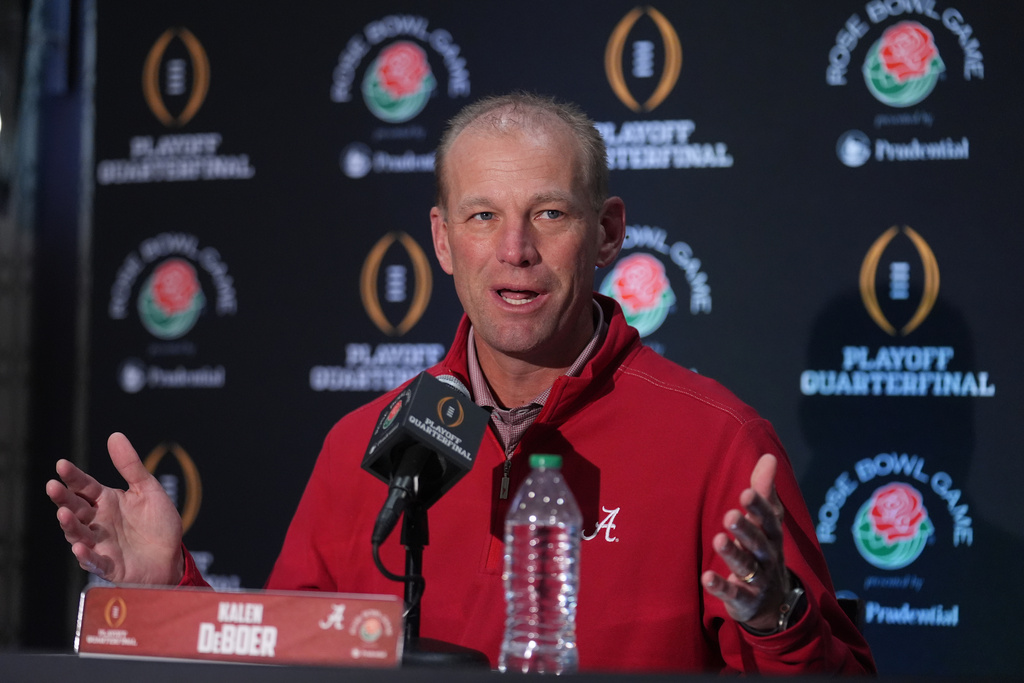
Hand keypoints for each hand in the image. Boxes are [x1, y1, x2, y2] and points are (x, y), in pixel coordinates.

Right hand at [45, 432, 184, 584]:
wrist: (172, 556)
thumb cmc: (158, 523)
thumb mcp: (147, 490)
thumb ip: (130, 466)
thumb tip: (115, 436)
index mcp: (106, 501)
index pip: (84, 486)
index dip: (73, 476)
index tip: (62, 464)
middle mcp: (98, 521)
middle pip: (76, 508)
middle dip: (63, 498)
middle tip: (53, 486)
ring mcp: (100, 544)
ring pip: (78, 534)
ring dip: (70, 525)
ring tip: (63, 513)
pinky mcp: (108, 565)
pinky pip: (93, 561)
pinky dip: (85, 556)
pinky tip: (79, 548)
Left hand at [702, 453, 789, 631]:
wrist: (775, 604)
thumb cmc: (764, 551)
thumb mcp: (767, 524)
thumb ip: (765, 492)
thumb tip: (769, 457)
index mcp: (772, 537)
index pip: (769, 520)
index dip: (759, 507)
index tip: (746, 493)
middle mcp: (768, 558)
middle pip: (758, 543)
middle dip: (746, 529)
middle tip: (729, 515)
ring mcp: (757, 580)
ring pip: (746, 566)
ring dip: (733, 554)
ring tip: (718, 539)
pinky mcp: (744, 599)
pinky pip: (733, 593)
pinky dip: (721, 586)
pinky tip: (706, 578)